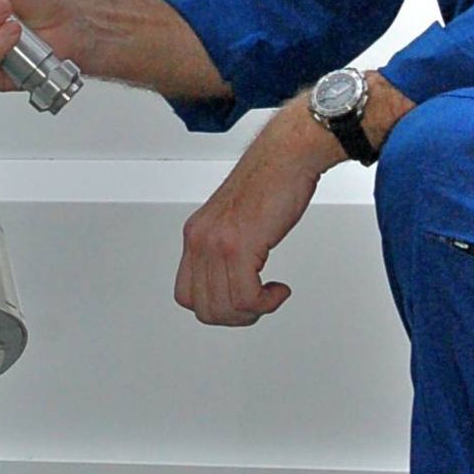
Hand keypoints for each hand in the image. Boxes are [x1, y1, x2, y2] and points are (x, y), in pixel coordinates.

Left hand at [174, 102, 333, 325]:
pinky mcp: (240, 246)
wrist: (286, 156)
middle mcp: (200, 240)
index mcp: (195, 235)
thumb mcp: (234, 220)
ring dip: (253, 311)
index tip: (238, 301)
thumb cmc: (270, 182)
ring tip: (270, 295)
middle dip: (236, 316)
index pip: (186, 295)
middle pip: (204, 308)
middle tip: (259, 304)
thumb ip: (225, 248)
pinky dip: (266, 303)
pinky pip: (246, 298)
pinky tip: (279, 289)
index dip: (214, 307)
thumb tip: (231, 280)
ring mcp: (217, 244)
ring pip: (226, 307)